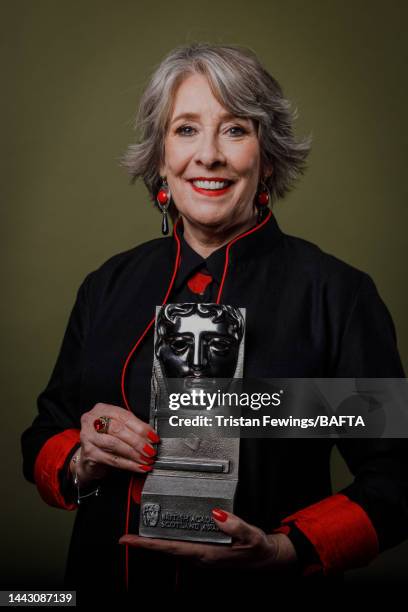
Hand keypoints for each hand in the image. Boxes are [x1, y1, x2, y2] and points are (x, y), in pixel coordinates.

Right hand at [71, 402, 159, 486]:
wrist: (87, 458)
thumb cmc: (105, 439)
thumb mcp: (117, 428)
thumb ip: (131, 428)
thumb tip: (151, 435)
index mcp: (102, 409)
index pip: (124, 416)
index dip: (141, 427)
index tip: (153, 437)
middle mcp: (92, 420)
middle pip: (118, 429)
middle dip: (138, 441)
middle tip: (150, 450)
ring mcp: (88, 436)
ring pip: (115, 444)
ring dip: (134, 453)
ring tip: (145, 459)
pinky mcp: (89, 453)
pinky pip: (112, 459)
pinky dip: (128, 464)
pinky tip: (138, 466)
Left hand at [119, 509, 297, 571]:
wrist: (268, 558)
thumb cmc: (258, 549)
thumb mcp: (251, 536)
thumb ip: (235, 525)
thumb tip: (217, 514)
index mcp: (207, 553)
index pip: (172, 548)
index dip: (149, 545)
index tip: (129, 541)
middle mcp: (201, 556)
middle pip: (167, 550)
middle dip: (146, 544)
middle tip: (127, 537)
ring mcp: (202, 554)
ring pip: (173, 548)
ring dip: (156, 542)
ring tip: (140, 533)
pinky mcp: (205, 550)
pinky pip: (182, 545)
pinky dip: (169, 539)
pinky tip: (165, 531)